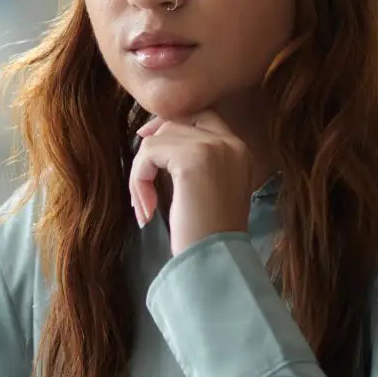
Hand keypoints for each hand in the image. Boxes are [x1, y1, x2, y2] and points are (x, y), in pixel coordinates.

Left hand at [131, 111, 253, 256]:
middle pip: (175, 124)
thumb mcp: (208, 188)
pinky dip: (138, 181)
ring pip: (156, 141)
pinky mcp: (191, 159)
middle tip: (140, 182)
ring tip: (146, 206)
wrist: (215, 259)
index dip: (169, 124)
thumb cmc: (208, 234)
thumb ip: (194, 160)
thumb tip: (152, 135)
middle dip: (151, 149)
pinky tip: (147, 210)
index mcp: (239, 149)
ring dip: (141, 174)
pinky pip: (148, 154)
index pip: (201, 117)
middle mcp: (230, 143)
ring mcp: (212, 148)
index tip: (145, 139)